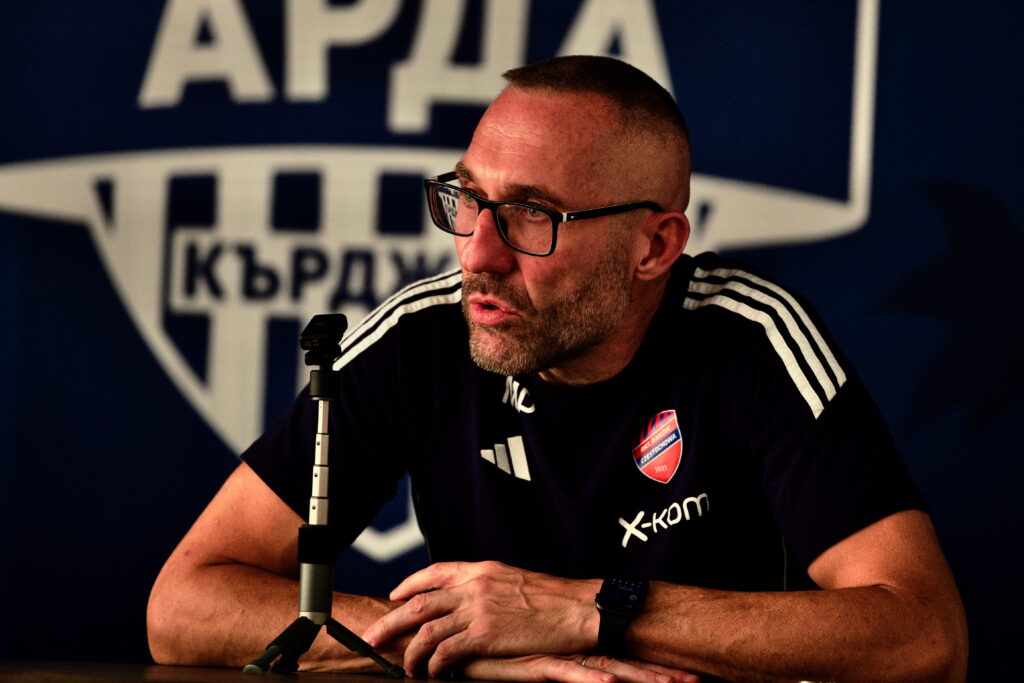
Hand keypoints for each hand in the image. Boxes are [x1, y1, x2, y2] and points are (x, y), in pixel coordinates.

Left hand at [362, 561, 599, 675]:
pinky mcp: (485, 635)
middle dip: (391, 622)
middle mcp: (474, 586)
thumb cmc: (554, 598)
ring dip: (410, 652)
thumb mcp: (515, 580)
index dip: (410, 585)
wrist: (578, 608)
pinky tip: (433, 672)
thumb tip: (472, 596)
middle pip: (418, 603)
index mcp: (481, 569)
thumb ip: (488, 585)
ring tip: (405, 667)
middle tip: (372, 637)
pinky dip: (434, 664)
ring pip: (426, 631)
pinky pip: (446, 651)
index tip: (395, 596)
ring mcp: (478, 610)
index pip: (434, 572)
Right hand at [459, 654, 699, 682]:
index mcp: (574, 647)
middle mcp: (571, 651)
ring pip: (607, 671)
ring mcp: (555, 657)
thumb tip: (580, 664)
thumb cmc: (490, 646)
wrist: (457, 636)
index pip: (621, 655)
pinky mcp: (533, 666)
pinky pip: (567, 675)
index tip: (686, 669)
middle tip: (701, 680)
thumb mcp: (526, 655)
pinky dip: (591, 681)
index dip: (652, 661)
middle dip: (661, 673)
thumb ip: (549, 658)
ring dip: (641, 679)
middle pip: (625, 664)